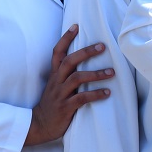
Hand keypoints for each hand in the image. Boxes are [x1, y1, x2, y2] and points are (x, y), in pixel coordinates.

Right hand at [25, 25, 114, 146]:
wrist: (39, 125)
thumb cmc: (53, 103)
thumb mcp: (57, 85)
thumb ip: (68, 74)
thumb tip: (88, 59)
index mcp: (55, 75)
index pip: (57, 53)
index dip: (65, 39)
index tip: (76, 25)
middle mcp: (57, 82)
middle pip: (69, 61)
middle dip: (86, 52)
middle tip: (103, 46)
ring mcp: (60, 94)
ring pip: (76, 78)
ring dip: (96, 74)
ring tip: (112, 72)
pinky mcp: (65, 107)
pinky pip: (81, 98)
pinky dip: (95, 94)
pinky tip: (107, 92)